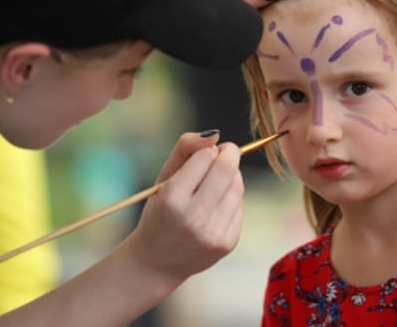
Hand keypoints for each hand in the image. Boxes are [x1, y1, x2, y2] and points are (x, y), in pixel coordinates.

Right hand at [124, 131, 243, 284]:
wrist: (156, 262)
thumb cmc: (160, 212)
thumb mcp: (163, 177)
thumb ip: (185, 148)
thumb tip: (215, 134)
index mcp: (172, 198)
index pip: (207, 156)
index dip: (208, 150)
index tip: (204, 154)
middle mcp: (193, 217)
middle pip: (227, 169)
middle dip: (229, 154)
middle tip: (223, 154)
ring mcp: (212, 233)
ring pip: (238, 186)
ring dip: (232, 176)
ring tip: (216, 182)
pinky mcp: (227, 243)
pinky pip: (240, 206)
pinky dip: (232, 198)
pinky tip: (217, 204)